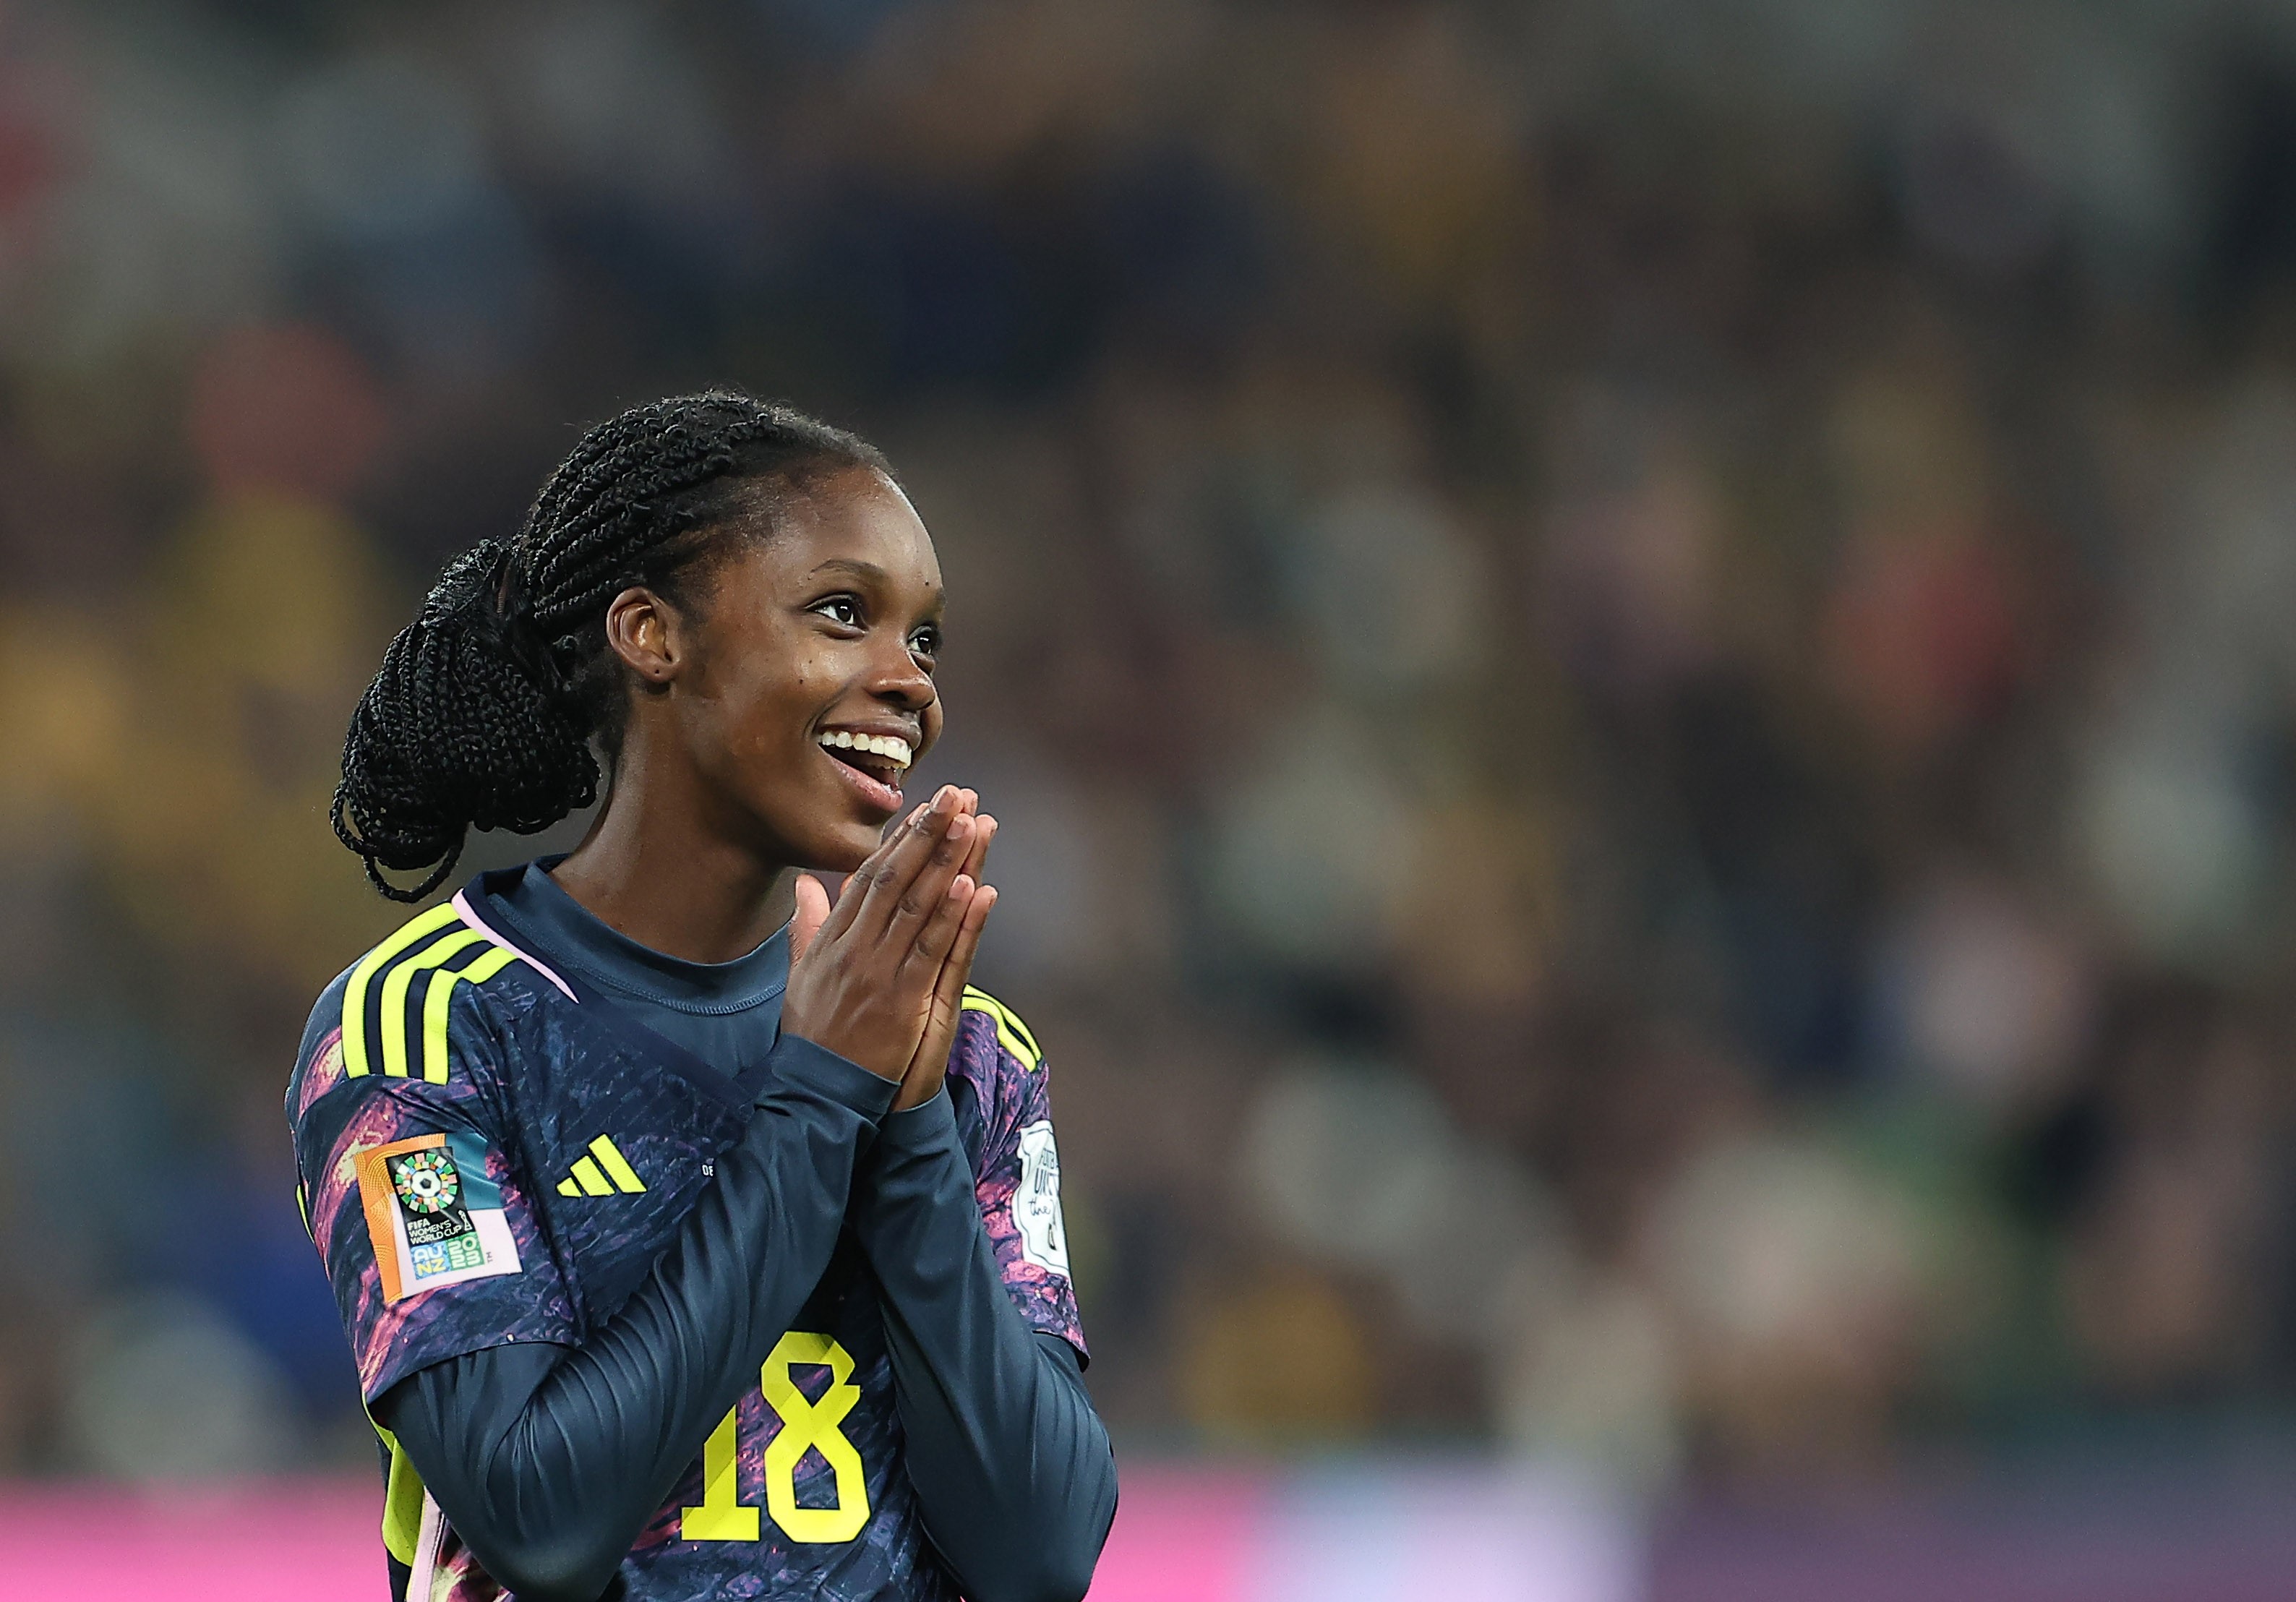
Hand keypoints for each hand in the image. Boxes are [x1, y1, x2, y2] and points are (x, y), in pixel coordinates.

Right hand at [781, 786, 992, 1081]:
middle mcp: (853, 948)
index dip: (901, 841)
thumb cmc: (813, 1037)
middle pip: (896, 879)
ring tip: (970, 823)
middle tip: (958, 796)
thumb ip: (807, 927)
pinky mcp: (902, 1001)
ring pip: (917, 906)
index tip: (926, 807)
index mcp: (832, 940)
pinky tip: (970, 886)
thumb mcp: (800, 976)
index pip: (869, 877)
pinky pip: (931, 951)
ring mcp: (878, 973)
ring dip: (947, 862)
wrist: (815, 1092)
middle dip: (928, 834)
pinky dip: (951, 918)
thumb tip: (805, 886)